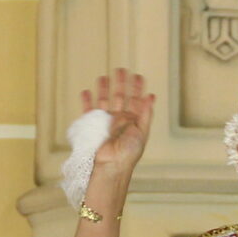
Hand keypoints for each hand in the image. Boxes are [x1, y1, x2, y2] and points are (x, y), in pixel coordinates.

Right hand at [82, 69, 156, 183]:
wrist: (111, 166)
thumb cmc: (128, 153)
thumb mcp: (141, 132)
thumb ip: (145, 114)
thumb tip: (151, 96)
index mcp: (133, 121)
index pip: (135, 100)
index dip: (137, 88)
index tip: (138, 76)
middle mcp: (119, 120)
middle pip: (120, 97)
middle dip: (121, 83)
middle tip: (120, 69)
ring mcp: (106, 123)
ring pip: (104, 101)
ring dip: (104, 89)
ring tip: (103, 77)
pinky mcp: (93, 127)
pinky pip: (88, 111)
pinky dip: (87, 101)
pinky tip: (87, 91)